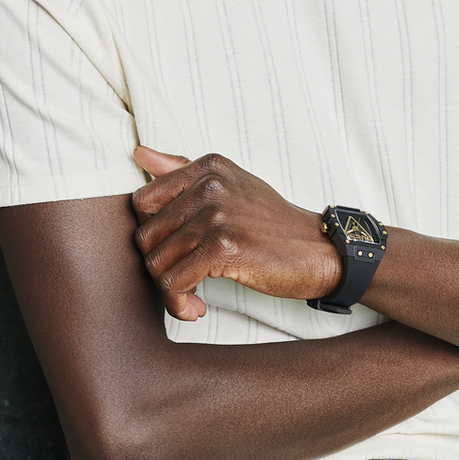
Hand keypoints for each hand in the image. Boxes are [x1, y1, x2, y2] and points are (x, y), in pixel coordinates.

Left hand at [132, 147, 341, 321]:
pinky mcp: (222, 247)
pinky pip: (173, 283)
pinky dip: (179, 303)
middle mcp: (209, 185)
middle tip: (183, 279)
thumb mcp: (231, 185)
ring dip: (169, 290)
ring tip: (192, 295)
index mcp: (208, 167)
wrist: (318, 251)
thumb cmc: (272, 223)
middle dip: (159, 265)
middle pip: (145, 234)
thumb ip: (182, 170)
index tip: (172, 251)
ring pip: (155, 261)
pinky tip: (197, 307)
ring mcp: (215, 214)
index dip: (151, 234)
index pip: (143, 200)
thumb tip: (139, 152)